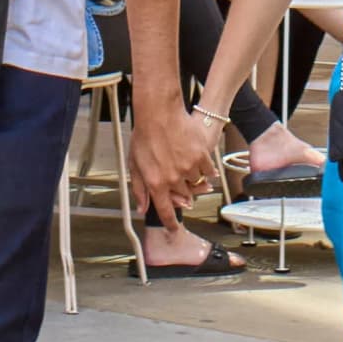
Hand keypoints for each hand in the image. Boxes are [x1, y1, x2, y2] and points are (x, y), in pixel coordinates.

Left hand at [127, 91, 208, 218]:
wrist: (159, 112)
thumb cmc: (145, 135)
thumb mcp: (134, 164)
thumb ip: (138, 189)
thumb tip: (142, 208)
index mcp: (156, 183)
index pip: (165, 211)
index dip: (170, 223)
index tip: (173, 229)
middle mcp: (173, 179)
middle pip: (183, 196)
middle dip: (181, 193)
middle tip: (178, 181)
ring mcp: (188, 167)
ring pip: (196, 184)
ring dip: (193, 180)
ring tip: (186, 165)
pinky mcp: (201, 155)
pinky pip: (208, 171)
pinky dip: (206, 170)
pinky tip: (201, 163)